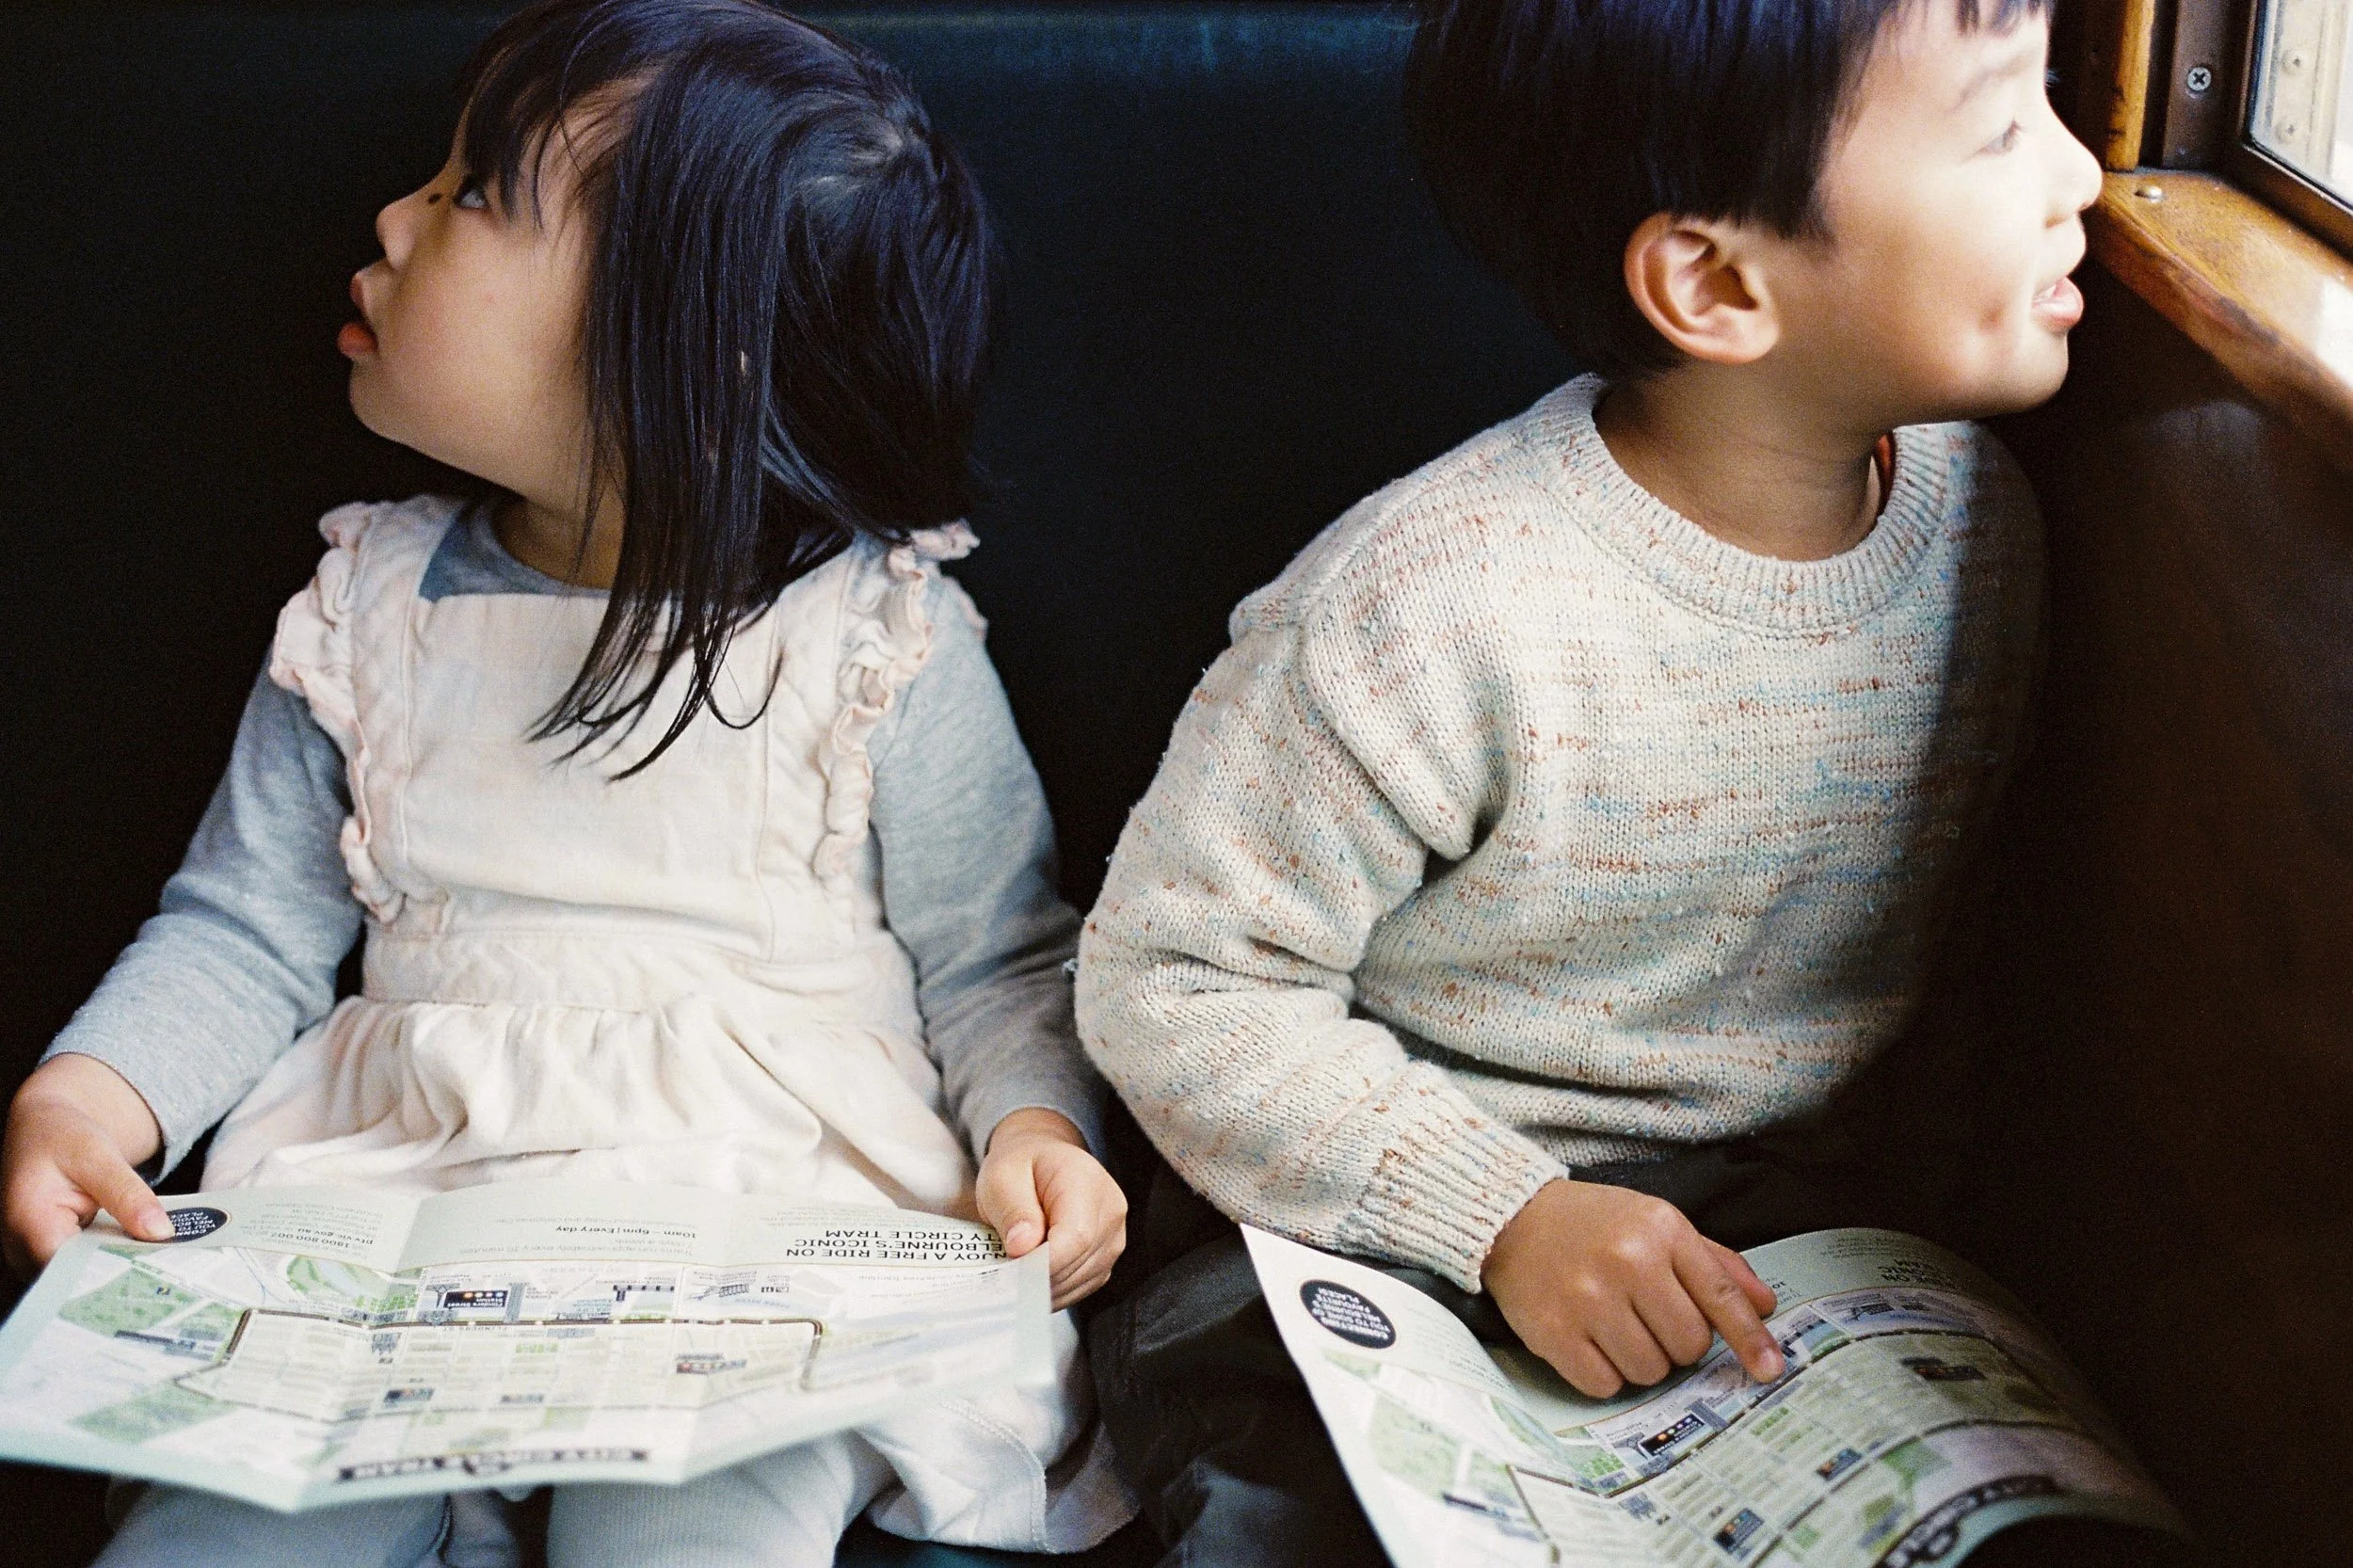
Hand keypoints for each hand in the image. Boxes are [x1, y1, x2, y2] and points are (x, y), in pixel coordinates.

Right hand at [4, 1054, 172, 1277]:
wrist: (42, 1129)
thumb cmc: (63, 1136)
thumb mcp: (98, 1155)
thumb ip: (128, 1194)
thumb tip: (161, 1233)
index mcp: (30, 1225)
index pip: (72, 1271)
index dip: (114, 1276)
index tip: (159, 1274)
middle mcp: (23, 1250)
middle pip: (77, 1280)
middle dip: (124, 1277)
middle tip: (177, 1273)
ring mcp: (34, 1256)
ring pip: (81, 1278)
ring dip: (121, 1272)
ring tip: (169, 1267)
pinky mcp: (51, 1255)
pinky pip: (84, 1267)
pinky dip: (114, 1261)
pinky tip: (148, 1256)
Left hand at [976, 1108, 1126, 1310]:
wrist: (1040, 1160)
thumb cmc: (1021, 1166)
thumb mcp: (1001, 1177)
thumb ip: (1012, 1210)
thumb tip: (1022, 1248)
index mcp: (1086, 1180)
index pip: (1076, 1236)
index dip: (1044, 1263)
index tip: (1011, 1272)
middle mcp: (1110, 1209)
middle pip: (1078, 1262)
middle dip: (1037, 1277)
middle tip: (1003, 1276)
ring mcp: (1113, 1235)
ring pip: (1081, 1280)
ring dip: (1044, 1286)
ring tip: (1015, 1272)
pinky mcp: (1107, 1256)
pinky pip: (1083, 1286)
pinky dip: (1055, 1289)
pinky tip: (1033, 1277)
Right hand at [1481, 1178, 1781, 1399]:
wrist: (1512, 1217)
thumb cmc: (1592, 1224)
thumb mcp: (1657, 1224)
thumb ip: (1714, 1264)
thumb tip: (1764, 1306)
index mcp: (1661, 1231)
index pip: (1720, 1297)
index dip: (1750, 1339)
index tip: (1769, 1369)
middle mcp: (1627, 1261)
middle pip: (1689, 1345)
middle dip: (1677, 1343)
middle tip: (1648, 1318)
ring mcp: (1589, 1298)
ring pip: (1650, 1370)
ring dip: (1641, 1360)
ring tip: (1615, 1325)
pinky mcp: (1555, 1331)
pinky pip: (1606, 1384)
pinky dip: (1604, 1373)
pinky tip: (1589, 1340)